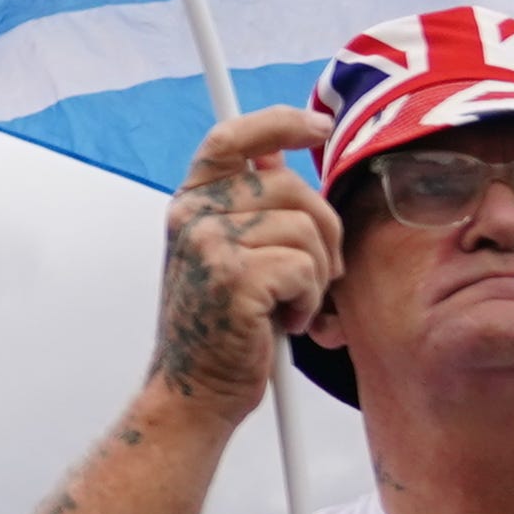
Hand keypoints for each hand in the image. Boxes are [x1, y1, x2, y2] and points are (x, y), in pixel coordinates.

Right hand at [152, 111, 340, 417]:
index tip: (317, 128)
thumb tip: (279, 159)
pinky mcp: (232, 277)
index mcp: (191, 202)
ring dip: (317, 274)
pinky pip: (305, 268)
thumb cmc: (220, 328)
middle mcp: (192, 215)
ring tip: (292, 303)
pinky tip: (285, 322)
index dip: (280, 122)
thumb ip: (249, 205)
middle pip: (289, 187)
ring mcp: (208, 243)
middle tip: (317, 274)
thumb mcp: (228, 254)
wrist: (194, 391)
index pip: (232, 138)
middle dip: (323, 231)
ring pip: (304, 229)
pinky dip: (309, 301)